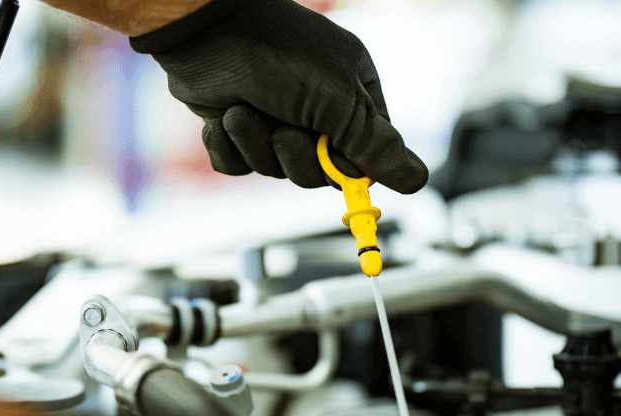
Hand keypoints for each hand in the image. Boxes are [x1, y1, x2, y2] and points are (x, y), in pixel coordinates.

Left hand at [130, 0, 428, 192]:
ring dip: (257, 146)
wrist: (202, 30)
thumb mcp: (336, 99)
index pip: (367, 155)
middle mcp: (317, 109)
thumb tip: (418, 180)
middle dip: (296, 157)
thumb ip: (374, 145)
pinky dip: (228, 148)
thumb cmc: (276, 53)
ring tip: (243, 112)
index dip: (348, 167)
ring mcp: (274, 118)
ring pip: (275, 170)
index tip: (335, 165)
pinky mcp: (236, 128)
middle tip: (283, 130)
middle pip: (320, 172)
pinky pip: (239, 165)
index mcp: (353, 95)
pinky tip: (223, 118)